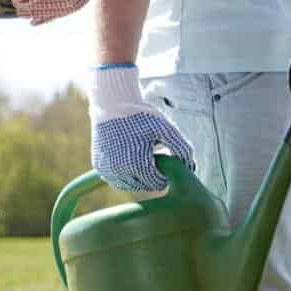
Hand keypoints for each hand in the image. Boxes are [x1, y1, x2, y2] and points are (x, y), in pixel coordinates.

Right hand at [87, 64, 195, 191]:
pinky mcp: (99, 166)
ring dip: (141, 180)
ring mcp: (107, 169)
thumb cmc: (142, 116)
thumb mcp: (166, 130)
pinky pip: (117, 181)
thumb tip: (191, 167)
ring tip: (148, 164)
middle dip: (154, 178)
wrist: (112, 104)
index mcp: (136, 162)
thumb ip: (182, 149)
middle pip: (144, 186)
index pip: (157, 182)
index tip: (168, 164)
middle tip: (159, 164)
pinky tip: (136, 166)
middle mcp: (119, 170)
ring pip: (130, 186)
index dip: (166, 175)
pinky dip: (127, 178)